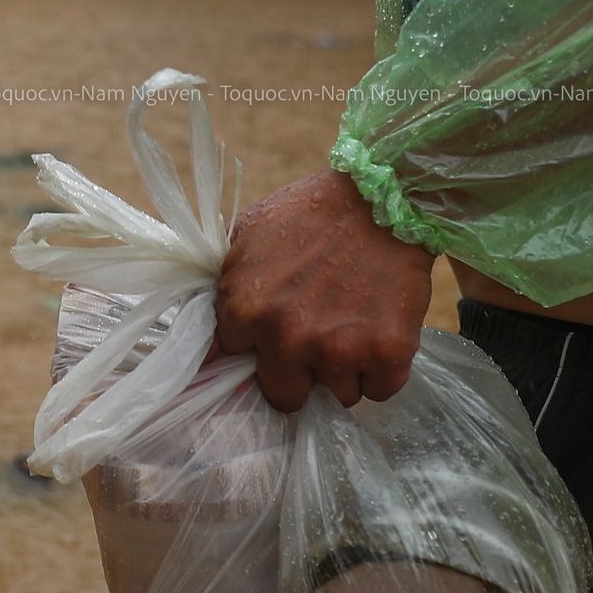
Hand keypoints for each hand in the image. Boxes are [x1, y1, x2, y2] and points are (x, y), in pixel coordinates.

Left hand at [215, 171, 434, 411]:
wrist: (379, 196)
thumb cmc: (310, 212)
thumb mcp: (246, 238)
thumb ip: (221, 289)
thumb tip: (205, 342)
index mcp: (245, 311)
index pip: (240, 362)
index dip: (260, 347)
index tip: (276, 333)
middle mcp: (287, 338)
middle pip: (286, 396)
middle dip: (300, 374)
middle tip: (320, 339)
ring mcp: (338, 350)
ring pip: (338, 395)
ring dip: (346, 369)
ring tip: (355, 324)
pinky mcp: (386, 353)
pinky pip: (380, 389)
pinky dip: (383, 369)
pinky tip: (382, 330)